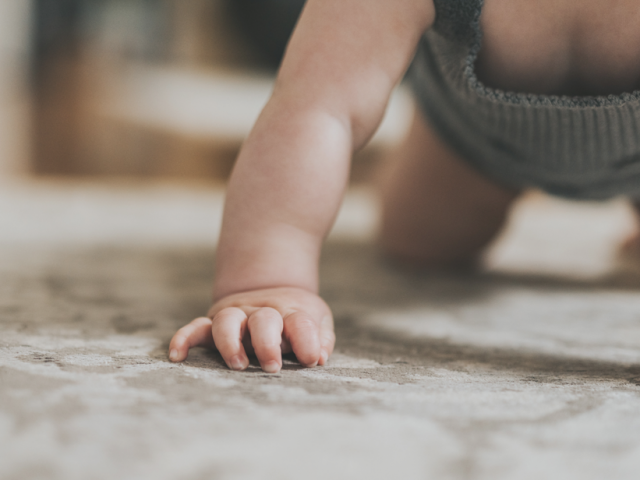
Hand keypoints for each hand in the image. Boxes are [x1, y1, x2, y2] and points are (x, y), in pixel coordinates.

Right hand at [168, 287, 334, 372]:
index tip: (311, 359)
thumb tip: (319, 357)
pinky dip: (184, 338)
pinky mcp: (214, 322)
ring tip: (238, 365)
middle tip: (273, 367)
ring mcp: (237, 315)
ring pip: (227, 321)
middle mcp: (262, 312)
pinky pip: (196, 328)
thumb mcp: (317, 321)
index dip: (307, 340)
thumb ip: (320, 339)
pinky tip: (177, 355)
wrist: (272, 287)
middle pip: (263, 320)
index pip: (300, 322)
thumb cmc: (297, 316)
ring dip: (230, 342)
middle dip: (266, 343)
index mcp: (292, 312)